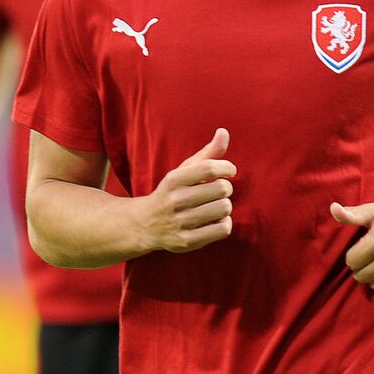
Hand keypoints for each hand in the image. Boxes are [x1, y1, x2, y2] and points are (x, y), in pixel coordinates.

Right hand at [137, 128, 235, 253]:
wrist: (144, 224)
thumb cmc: (172, 193)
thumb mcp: (184, 171)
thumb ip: (207, 153)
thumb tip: (224, 132)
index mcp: (174, 179)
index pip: (210, 168)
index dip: (227, 168)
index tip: (229, 171)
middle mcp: (175, 200)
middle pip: (222, 189)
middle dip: (225, 188)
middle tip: (218, 191)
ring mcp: (180, 222)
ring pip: (224, 208)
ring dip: (225, 206)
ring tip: (215, 206)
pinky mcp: (187, 241)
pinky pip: (223, 229)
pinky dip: (225, 223)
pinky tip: (215, 220)